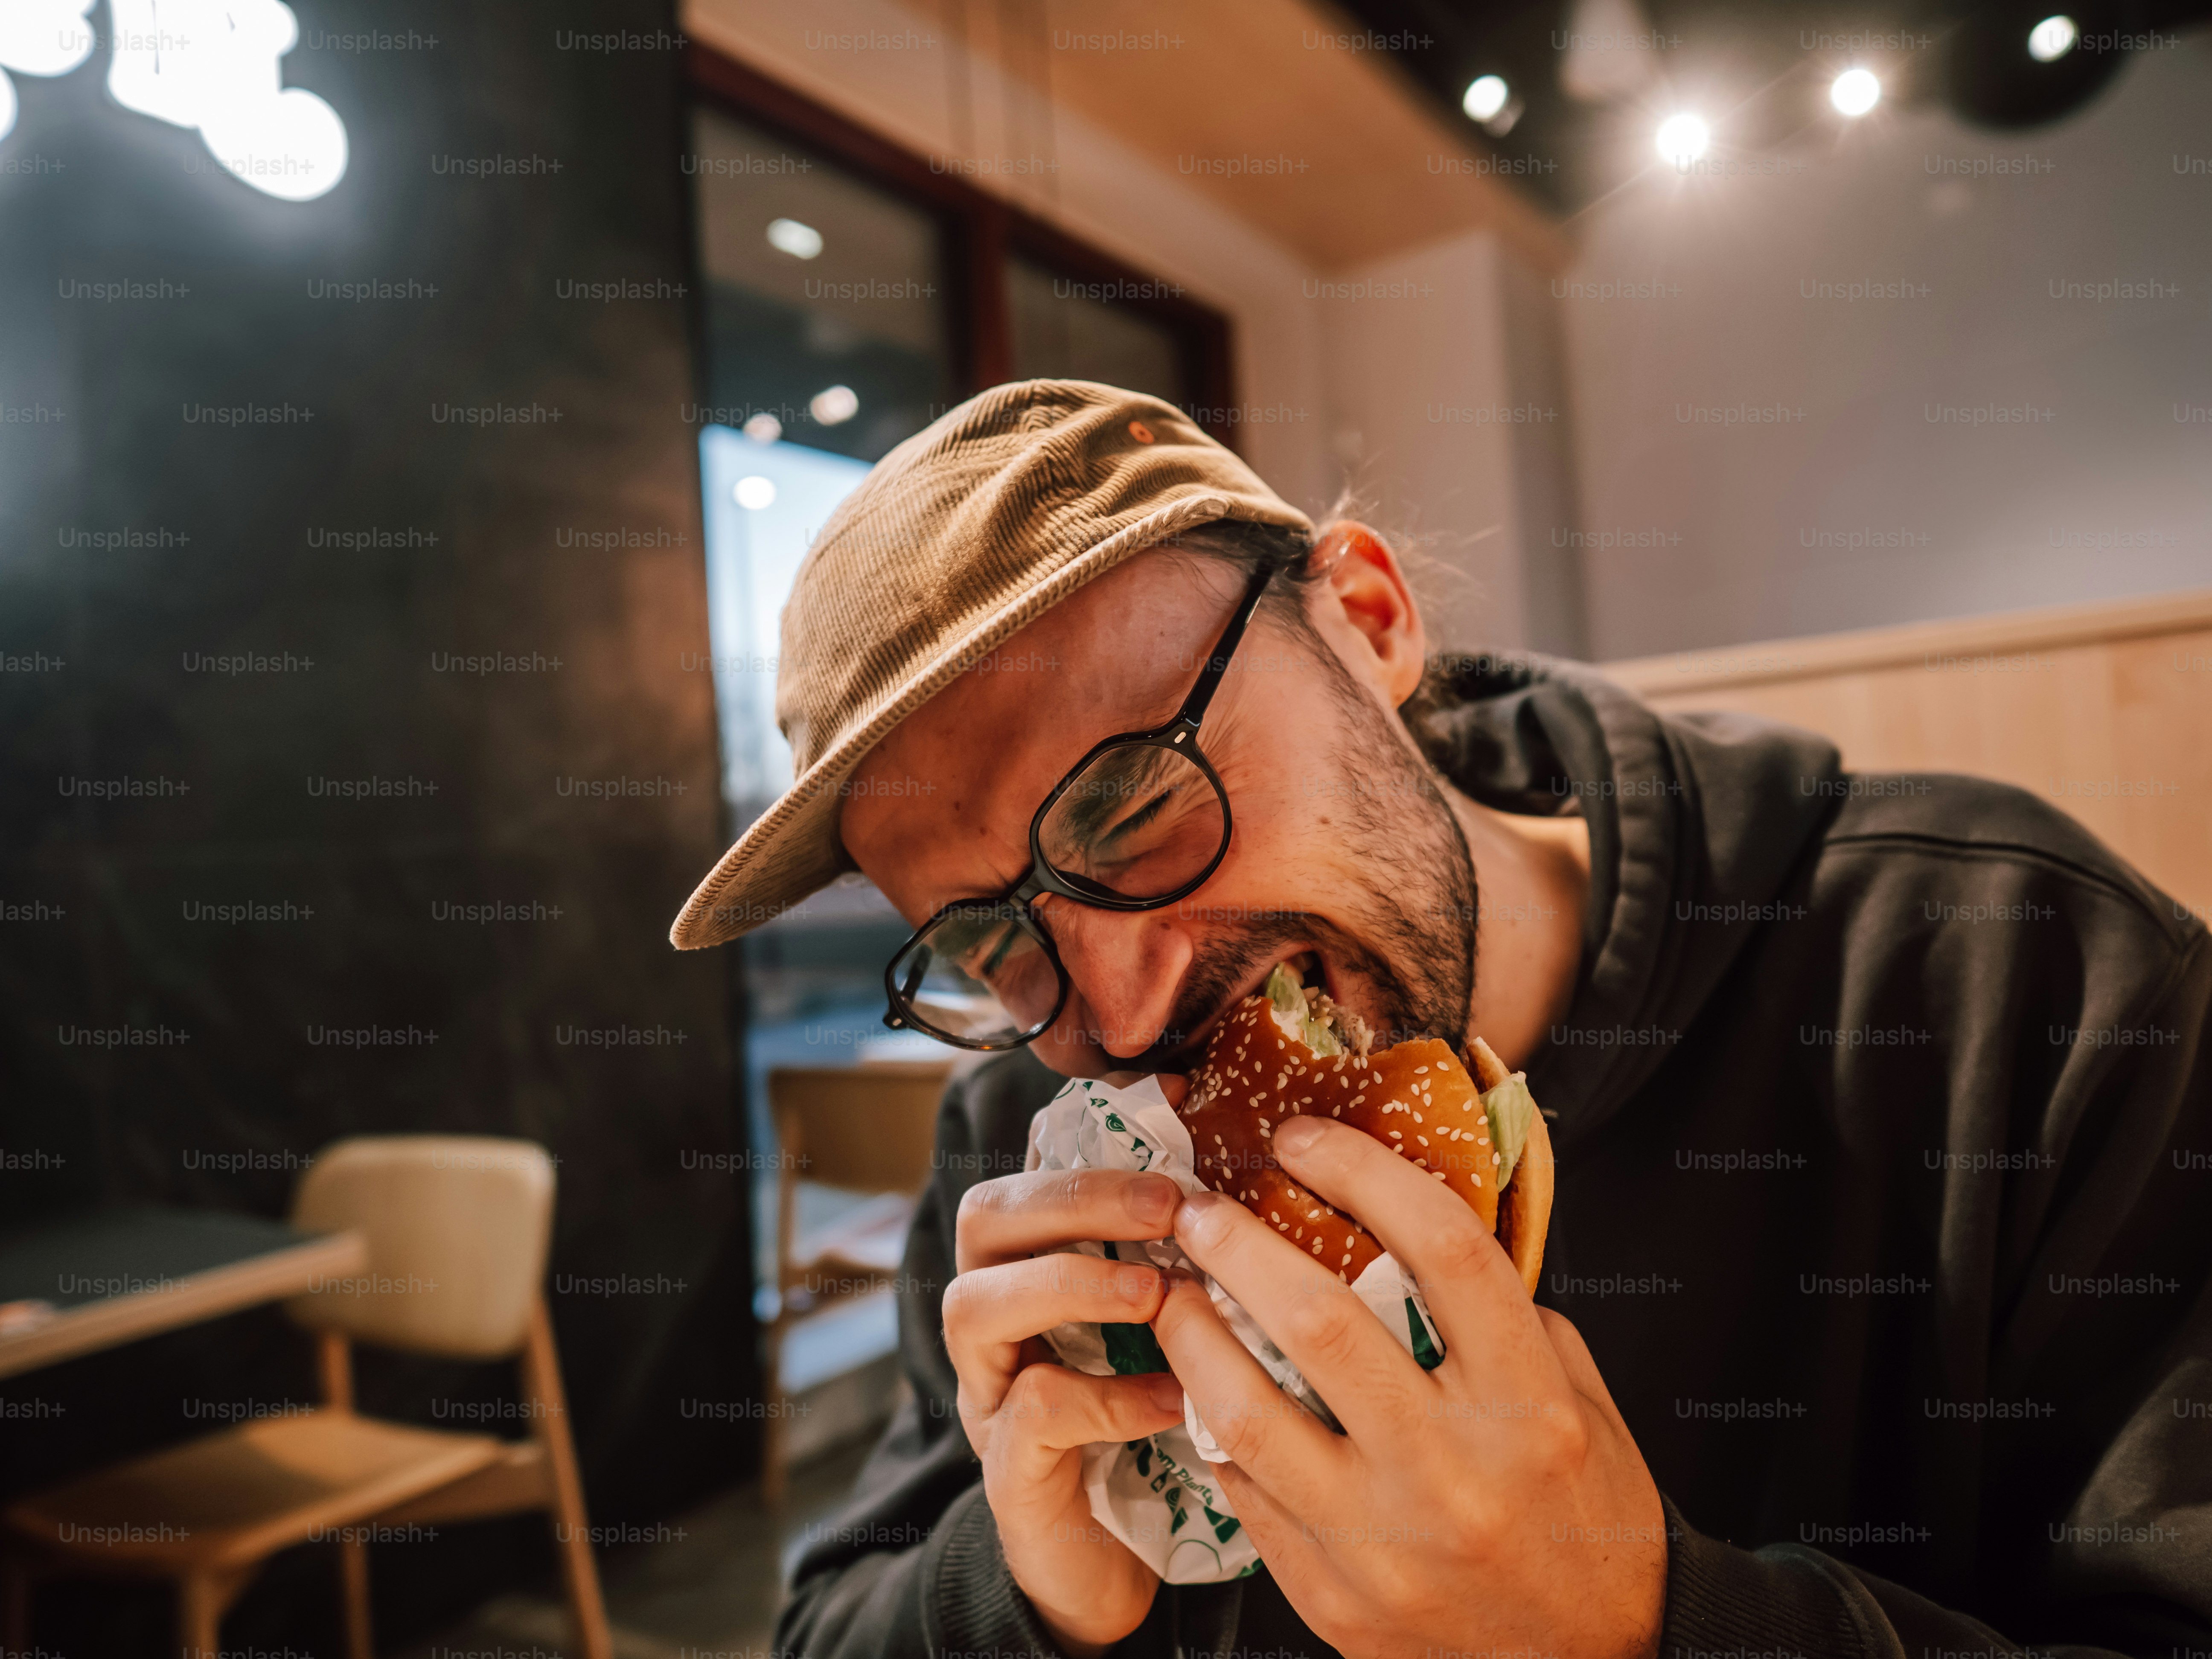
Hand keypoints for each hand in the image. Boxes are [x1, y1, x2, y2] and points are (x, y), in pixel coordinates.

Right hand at [944, 1074, 1192, 1658]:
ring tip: (1155, 1293)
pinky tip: (1173, 1399)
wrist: (1110, 1567)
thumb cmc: (1146, 1424)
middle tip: (1166, 1205)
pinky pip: (1030, 1413)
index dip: (1089, 1137)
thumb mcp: (1164, 1330)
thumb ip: (1181, 1262)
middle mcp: (992, 1323)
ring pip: (977, 1305)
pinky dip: (1106, 1398)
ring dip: (1070, 1283)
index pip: (1030, 1171)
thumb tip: (1249, 1182)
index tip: (1174, 1105)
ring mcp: (986, 1395)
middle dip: (1074, 1198)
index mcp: (1029, 1270)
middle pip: (984, 1218)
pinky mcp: (1005, 1472)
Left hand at [1152, 1113, 1665, 1658]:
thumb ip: (1505, 1319)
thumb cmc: (1589, 1515)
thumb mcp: (1578, 1401)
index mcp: (1528, 1403)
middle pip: (1321, 1324)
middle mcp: (1456, 1469)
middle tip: (1195, 1205)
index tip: (1301, 1137)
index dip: (1362, 1174)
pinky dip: (1214, 1430)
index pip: (1443, 1251)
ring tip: (1168, 1291)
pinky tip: (1195, 1388)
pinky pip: (1248, 1494)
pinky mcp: (1335, 1597)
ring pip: (1251, 1415)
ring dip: (1192, 1338)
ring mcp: (1386, 1541)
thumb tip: (1412, 1235)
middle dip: (1239, 1248)